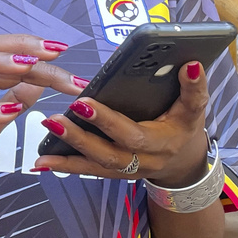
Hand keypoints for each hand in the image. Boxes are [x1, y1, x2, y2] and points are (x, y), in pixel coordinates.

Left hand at [33, 60, 209, 186]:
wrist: (184, 161)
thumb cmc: (185, 127)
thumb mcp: (196, 108)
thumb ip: (194, 88)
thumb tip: (191, 65)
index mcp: (161, 143)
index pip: (132, 133)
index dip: (107, 120)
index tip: (84, 100)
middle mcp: (142, 161)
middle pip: (108, 153)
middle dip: (80, 137)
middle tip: (54, 118)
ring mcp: (126, 171)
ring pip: (95, 165)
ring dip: (67, 152)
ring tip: (45, 132)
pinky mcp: (113, 173)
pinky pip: (88, 171)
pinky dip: (64, 166)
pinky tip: (41, 161)